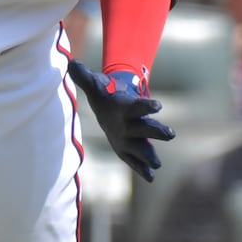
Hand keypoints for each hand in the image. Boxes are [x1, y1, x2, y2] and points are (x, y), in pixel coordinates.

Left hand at [67, 60, 174, 180]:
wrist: (114, 106)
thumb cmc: (105, 96)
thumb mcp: (93, 86)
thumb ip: (83, 76)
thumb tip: (71, 64)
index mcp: (127, 108)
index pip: (138, 106)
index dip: (147, 106)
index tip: (158, 105)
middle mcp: (133, 124)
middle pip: (146, 128)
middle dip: (157, 131)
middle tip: (170, 134)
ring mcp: (132, 138)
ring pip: (143, 147)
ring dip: (150, 156)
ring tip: (156, 165)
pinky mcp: (127, 150)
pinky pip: (135, 161)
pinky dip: (142, 169)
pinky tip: (150, 178)